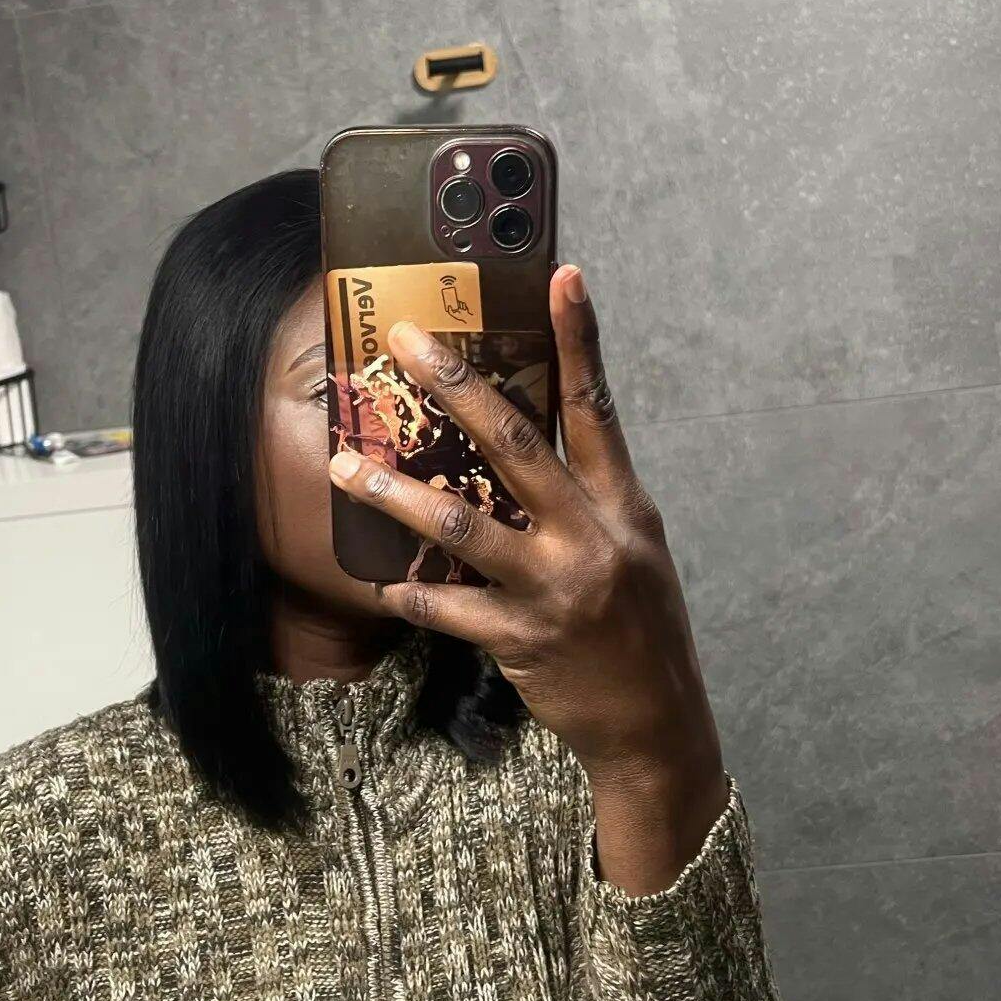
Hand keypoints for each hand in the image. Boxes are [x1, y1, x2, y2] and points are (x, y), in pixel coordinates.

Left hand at [327, 265, 725, 853]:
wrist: (658, 726)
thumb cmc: (640, 631)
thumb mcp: (635, 552)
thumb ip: (589, 501)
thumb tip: (529, 448)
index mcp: (624, 506)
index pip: (596, 407)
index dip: (579, 339)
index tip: (560, 274)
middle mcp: (592, 537)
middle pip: (516, 444)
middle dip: (456, 385)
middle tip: (403, 341)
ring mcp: (556, 588)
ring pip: (460, 524)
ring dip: (393, 492)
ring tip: (343, 464)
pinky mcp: (522, 638)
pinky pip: (449, 608)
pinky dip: (411, 594)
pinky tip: (379, 584)